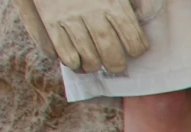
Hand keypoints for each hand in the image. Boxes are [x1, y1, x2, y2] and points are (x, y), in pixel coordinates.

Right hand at [26, 0, 149, 73]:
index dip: (136, 49)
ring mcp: (67, 15)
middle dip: (115, 65)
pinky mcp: (47, 18)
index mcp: (112, 2)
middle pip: (110, 52)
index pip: (133, 39)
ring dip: (92, 66)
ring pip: (86, 57)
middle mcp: (91, 11)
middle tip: (114, 65)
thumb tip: (144, 14)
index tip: (133, 50)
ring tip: (93, 64)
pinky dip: (68, 60)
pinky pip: (61, 51)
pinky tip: (72, 58)